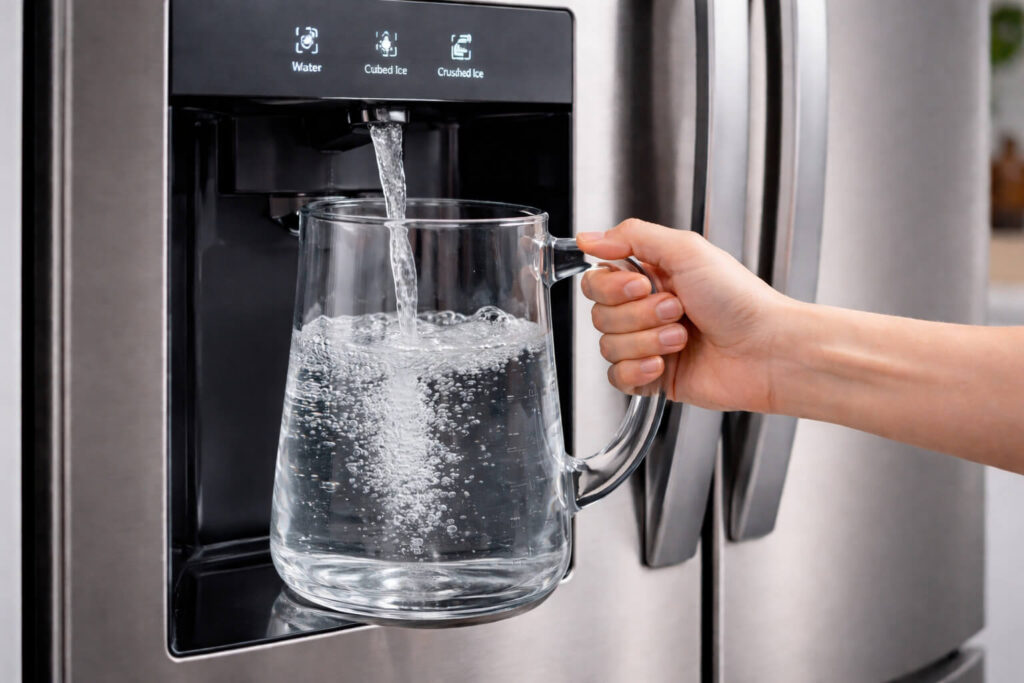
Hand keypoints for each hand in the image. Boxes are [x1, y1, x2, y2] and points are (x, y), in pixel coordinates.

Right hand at [577, 219, 792, 412]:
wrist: (768, 351)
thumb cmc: (740, 300)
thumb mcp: (687, 250)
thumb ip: (632, 236)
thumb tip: (588, 237)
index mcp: (651, 277)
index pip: (598, 281)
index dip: (612, 287)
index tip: (642, 285)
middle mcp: (646, 311)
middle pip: (600, 315)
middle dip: (638, 315)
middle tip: (676, 310)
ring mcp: (648, 345)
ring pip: (608, 347)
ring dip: (646, 341)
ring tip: (682, 338)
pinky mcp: (653, 379)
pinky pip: (617, 378)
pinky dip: (639, 371)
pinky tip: (665, 363)